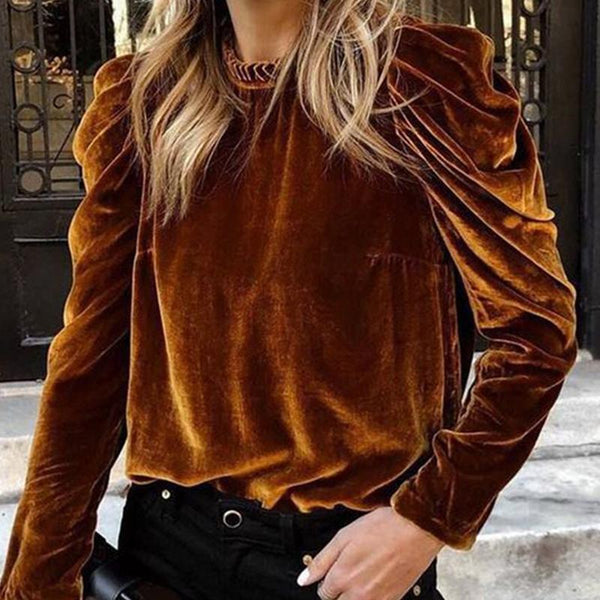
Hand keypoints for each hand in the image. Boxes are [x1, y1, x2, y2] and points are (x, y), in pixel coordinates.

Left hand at [296, 507, 444, 599]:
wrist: (415, 529)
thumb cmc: (380, 528)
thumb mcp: (344, 536)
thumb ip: (321, 561)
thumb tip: (303, 580)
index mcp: (341, 577)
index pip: (323, 593)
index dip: (326, 581)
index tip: (335, 571)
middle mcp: (357, 594)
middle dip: (339, 592)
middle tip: (349, 573)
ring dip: (354, 596)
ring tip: (363, 576)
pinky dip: (371, 596)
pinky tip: (376, 580)